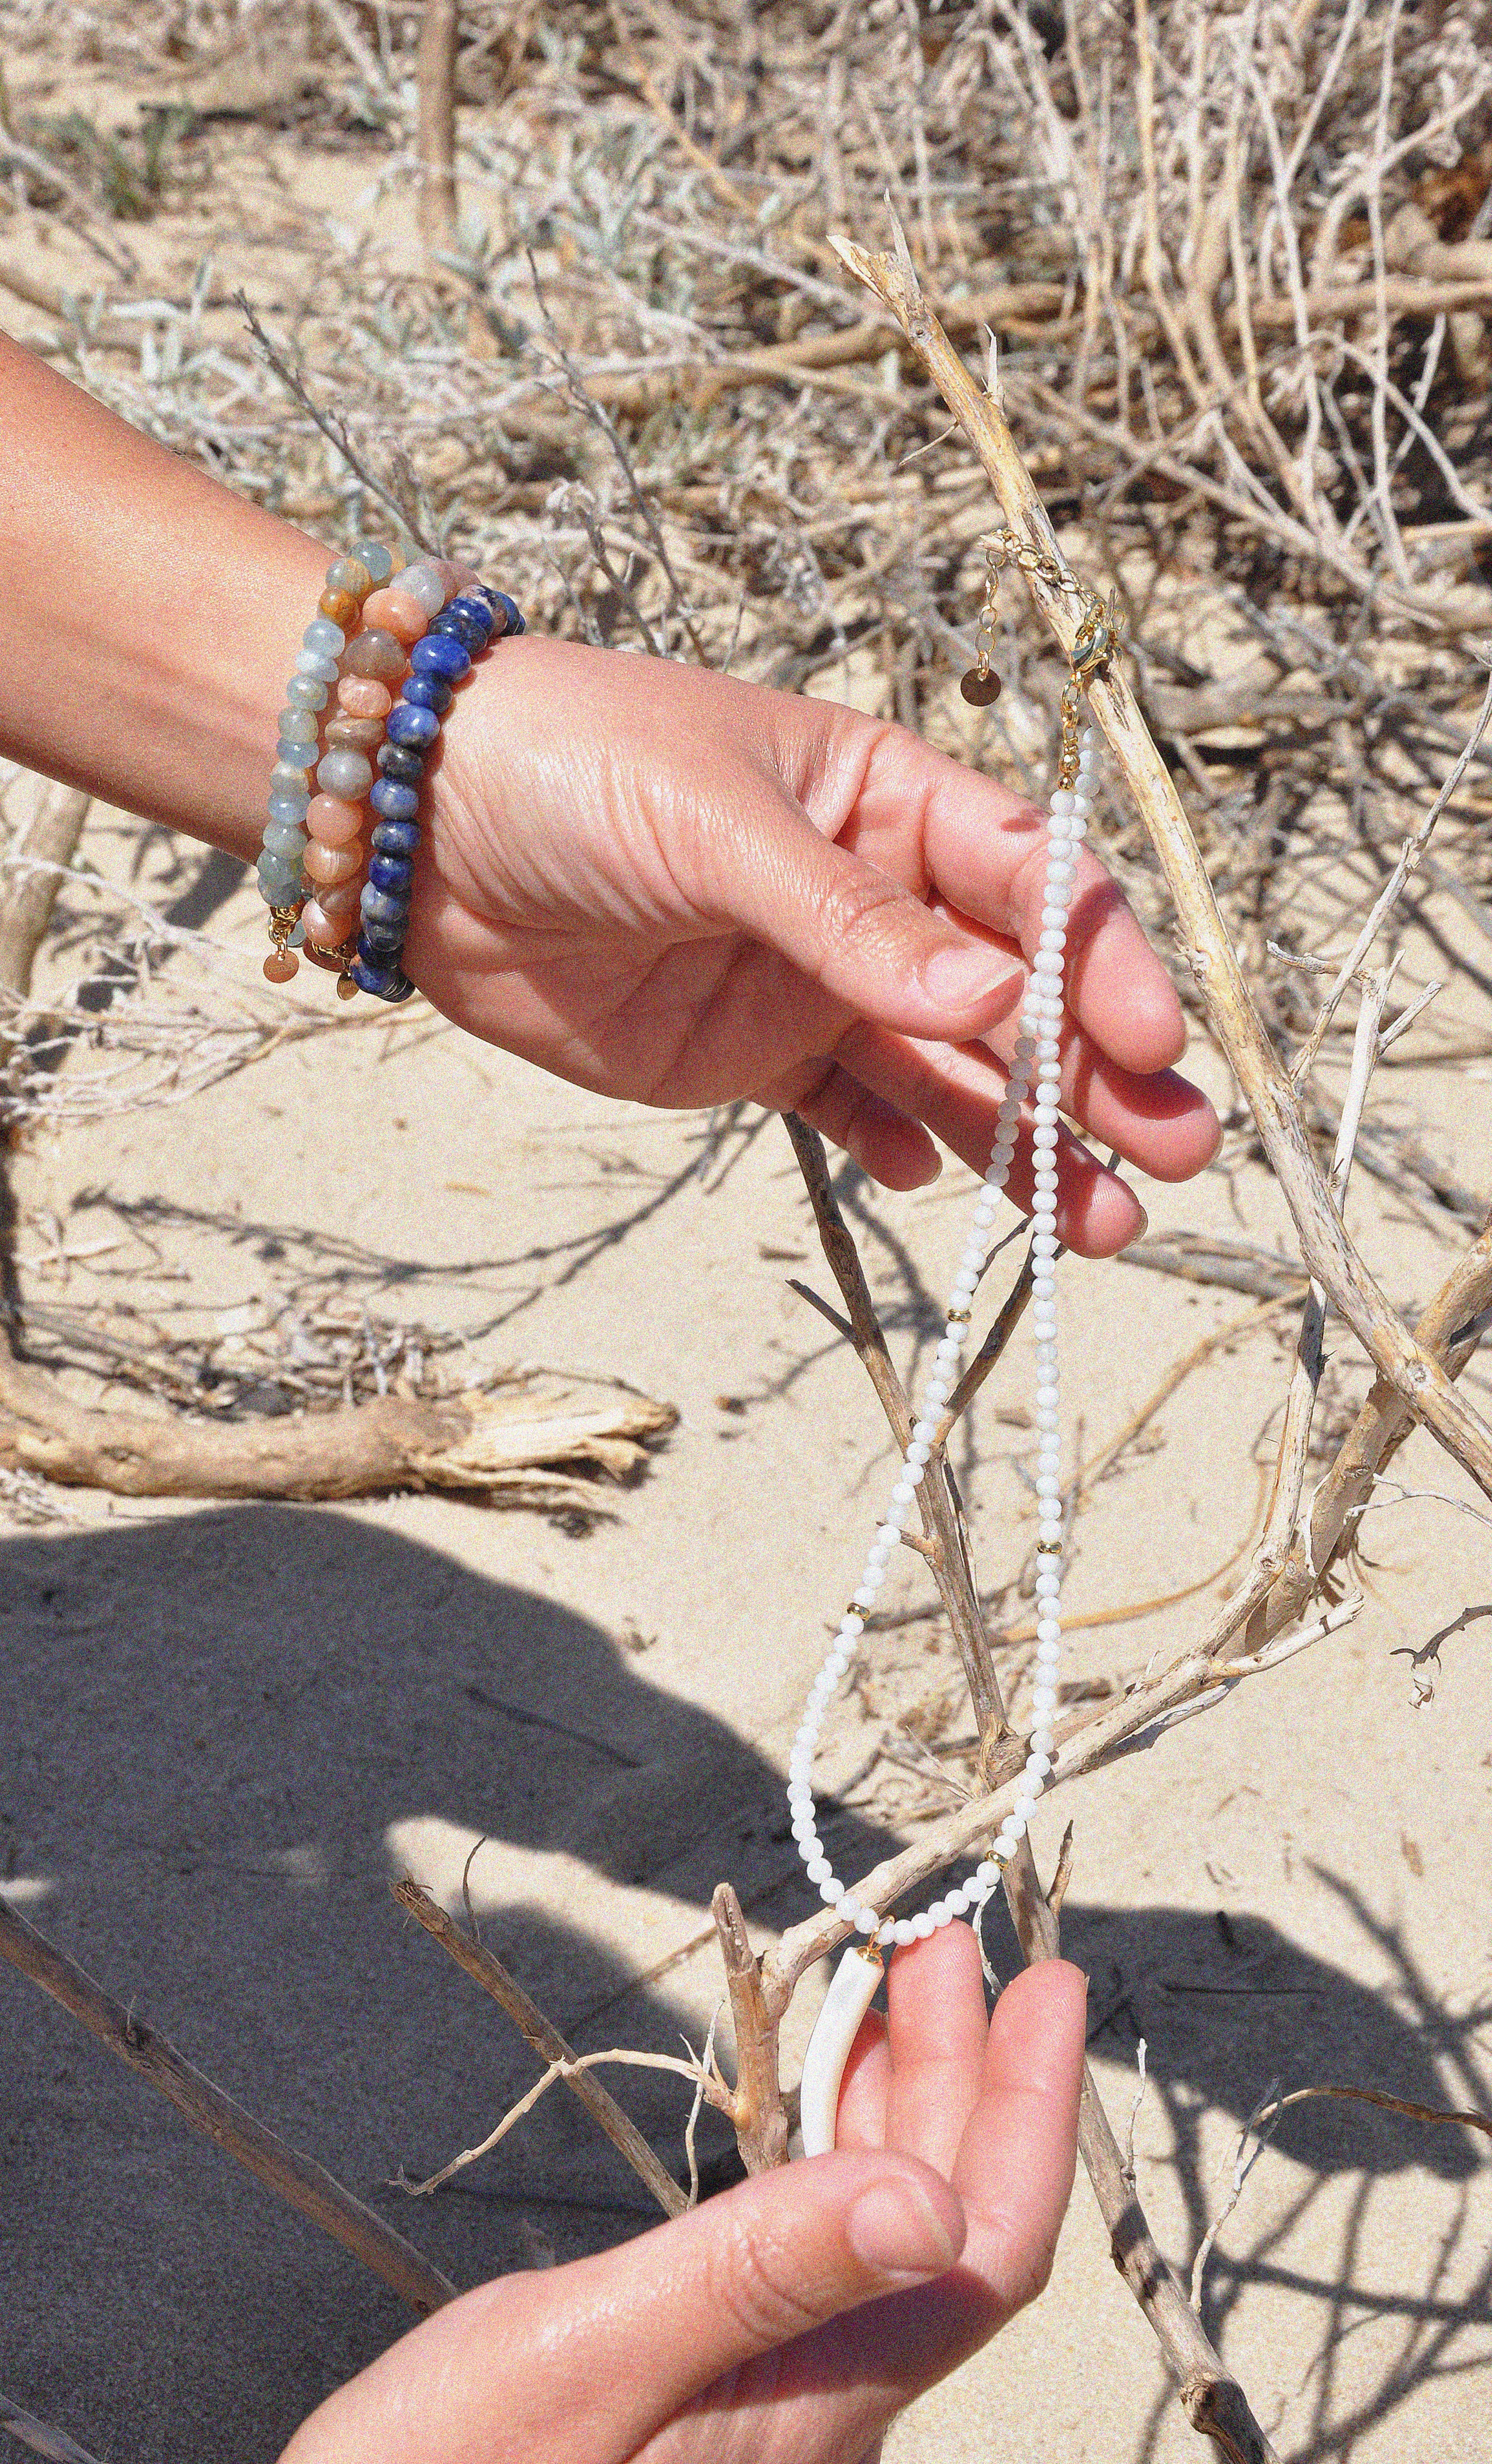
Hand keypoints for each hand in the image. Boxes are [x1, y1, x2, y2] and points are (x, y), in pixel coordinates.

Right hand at [280, 1931, 1084, 2463]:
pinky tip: (803, 2102)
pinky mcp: (723, 2398)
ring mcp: (777, 2405)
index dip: (1034, 2110)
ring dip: (899, 2098)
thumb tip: (929, 2204)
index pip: (987, 2248)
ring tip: (889, 1979)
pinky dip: (829, 2149)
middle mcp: (823, 2406)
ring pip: (884, 2233)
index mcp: (817, 2395)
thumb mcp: (583, 2358)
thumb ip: (752, 2274)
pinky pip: (819, 2253)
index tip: (1050, 1984)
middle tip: (945, 1939)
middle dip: (965, 2069)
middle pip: (947, 2223)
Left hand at [413, 642, 1218, 1256]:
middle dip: (1097, 1073)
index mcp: (883, 800)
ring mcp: (808, 981)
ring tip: (1100, 1224)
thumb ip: (845, 918)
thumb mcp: (717, 823)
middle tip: (1177, 1154)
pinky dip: (898, 1149)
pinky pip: (848, 1112)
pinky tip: (944, 1189)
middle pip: (1013, 995)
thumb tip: (982, 999)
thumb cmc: (571, 766)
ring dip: (1024, 1143)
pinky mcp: (743, 1055)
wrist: (414, 826)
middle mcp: (867, 896)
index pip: (1026, 880)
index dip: (1097, 959)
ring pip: (947, 1074)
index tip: (1150, 1039)